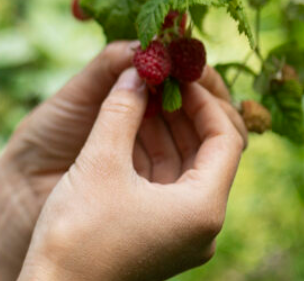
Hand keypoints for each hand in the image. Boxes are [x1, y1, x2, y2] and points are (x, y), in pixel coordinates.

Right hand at [0, 42, 243, 280]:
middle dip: (187, 108)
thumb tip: (138, 67)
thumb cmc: (77, 234)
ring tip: (143, 89)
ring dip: (168, 126)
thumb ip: (123, 108)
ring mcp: (182, 233)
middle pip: (212, 151)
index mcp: (203, 208)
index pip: (226, 138)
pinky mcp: (160, 236)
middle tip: (165, 73)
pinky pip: (168, 183)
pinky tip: (131, 123)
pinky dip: (154, 151)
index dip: (203, 97)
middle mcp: (203, 224)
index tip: (178, 70)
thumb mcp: (100, 160)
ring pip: (188, 165)